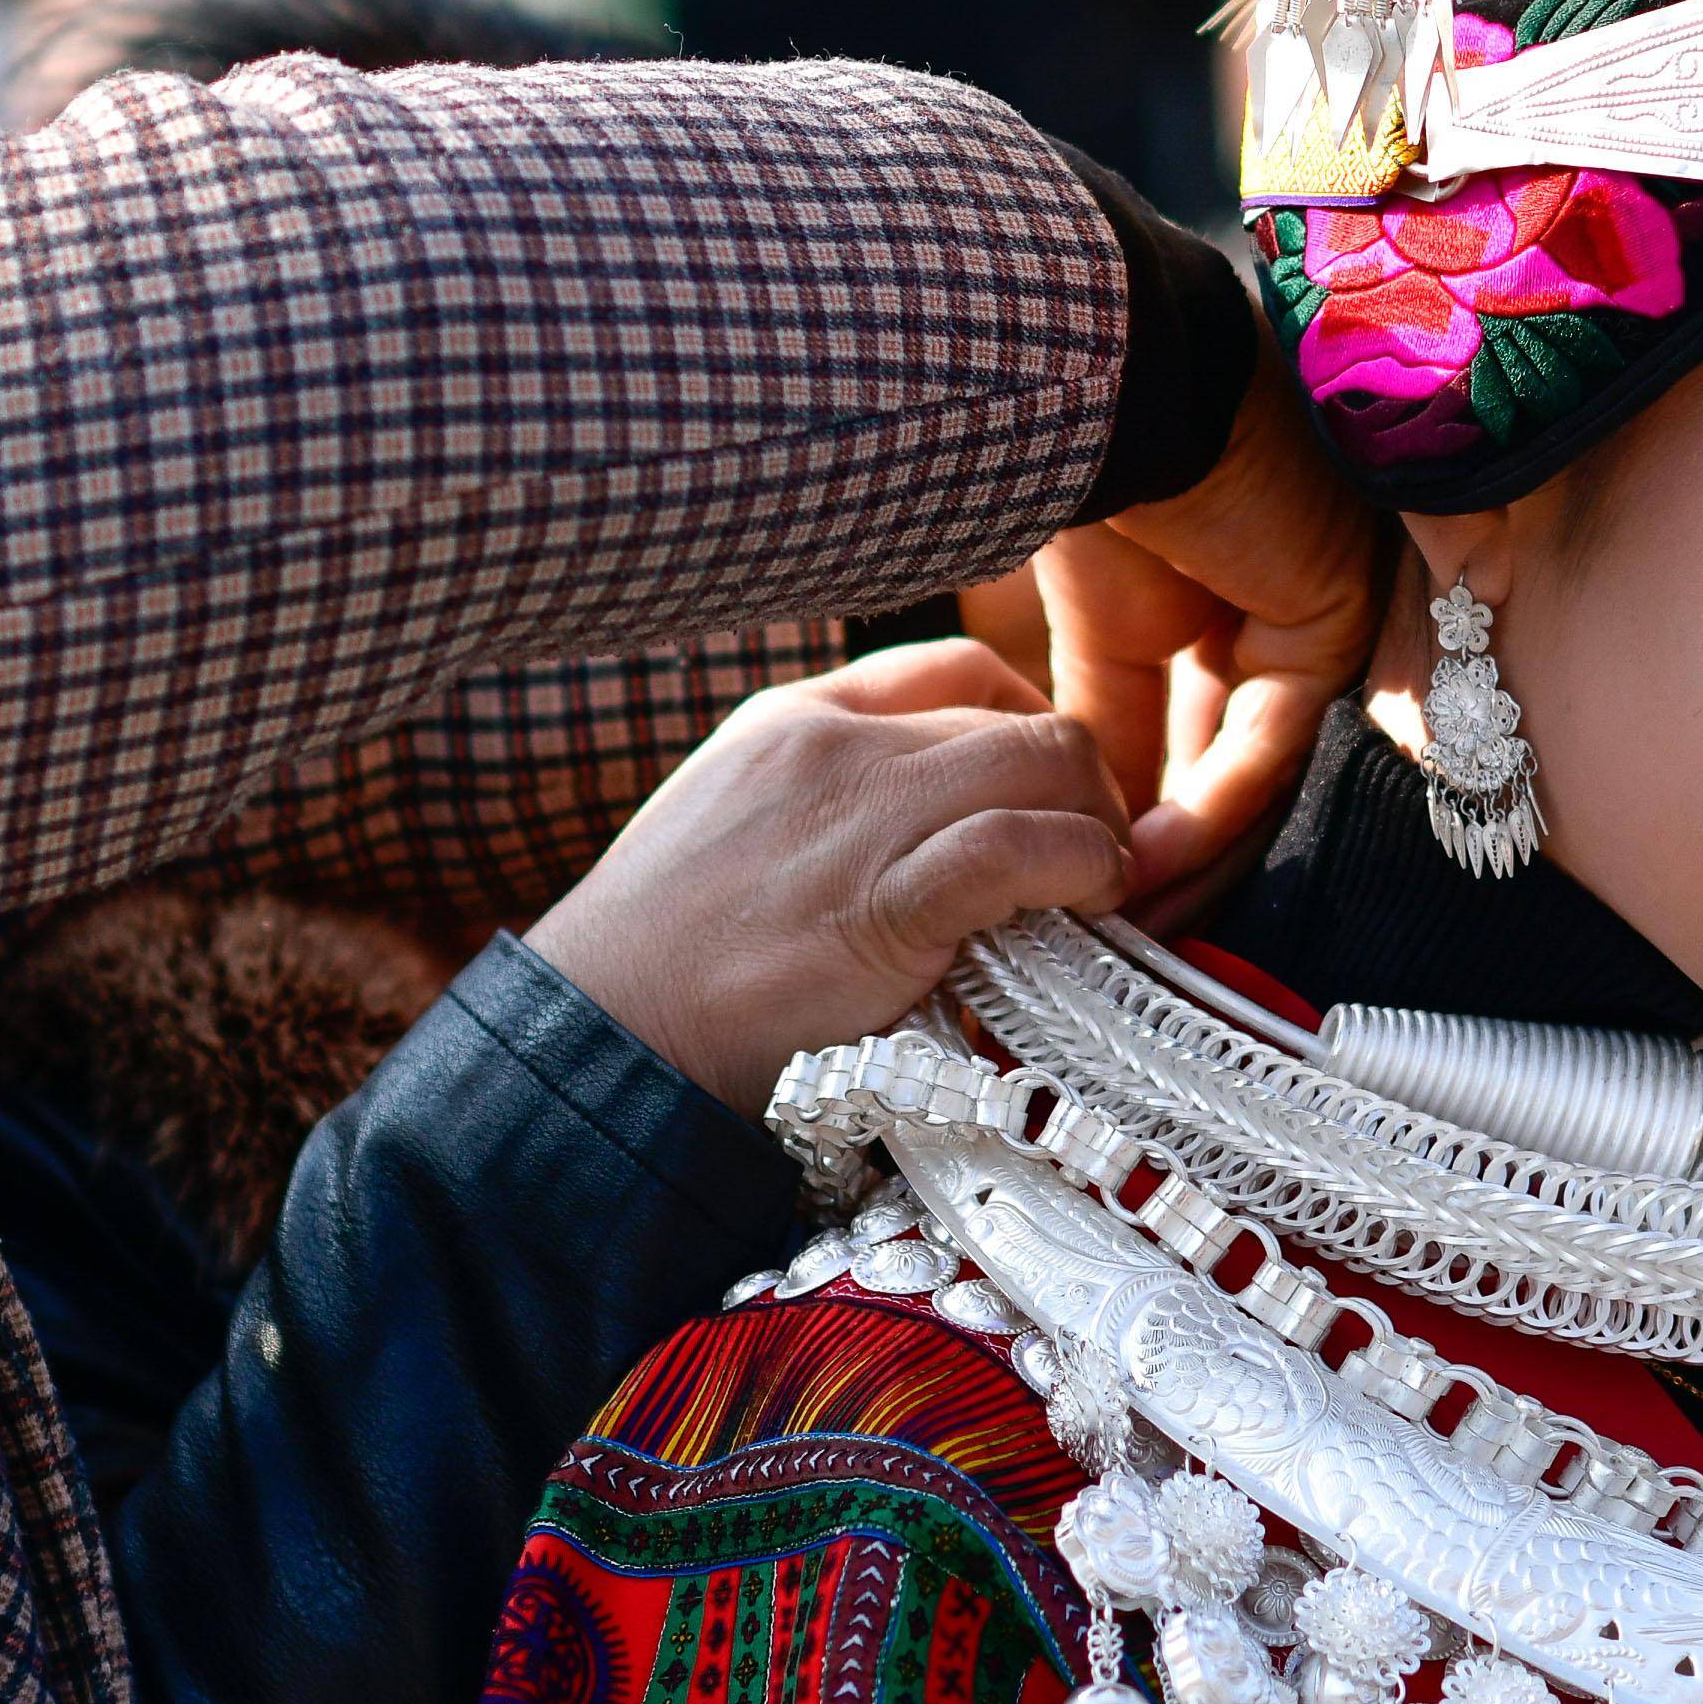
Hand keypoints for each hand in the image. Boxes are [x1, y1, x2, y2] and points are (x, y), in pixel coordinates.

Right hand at [525, 642, 1133, 1113]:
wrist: (604, 1033)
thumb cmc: (665, 961)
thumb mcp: (736, 831)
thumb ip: (829, 811)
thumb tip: (933, 843)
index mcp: (793, 718)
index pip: (954, 669)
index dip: (1028, 721)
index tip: (1045, 794)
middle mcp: (833, 745)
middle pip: (1020, 718)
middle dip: (1082, 785)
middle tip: (1092, 858)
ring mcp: (858, 814)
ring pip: (1045, 764)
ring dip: (1098, 828)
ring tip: (1098, 890)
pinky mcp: (884, 900)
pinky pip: (1024, 848)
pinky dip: (1083, 870)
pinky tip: (1087, 908)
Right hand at [1037, 363, 1383, 908]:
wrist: (1115, 391)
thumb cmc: (1086, 478)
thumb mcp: (1087, 633)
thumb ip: (1099, 731)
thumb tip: (1080, 826)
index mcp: (1203, 607)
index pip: (1177, 740)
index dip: (1128, 820)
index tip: (1079, 891)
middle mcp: (1265, 618)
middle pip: (1220, 768)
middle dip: (1164, 857)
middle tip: (1108, 931)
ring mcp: (1307, 621)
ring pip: (1249, 771)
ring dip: (1185, 853)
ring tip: (1121, 920)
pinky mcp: (1328, 625)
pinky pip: (1268, 743)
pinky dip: (1209, 808)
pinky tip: (1142, 862)